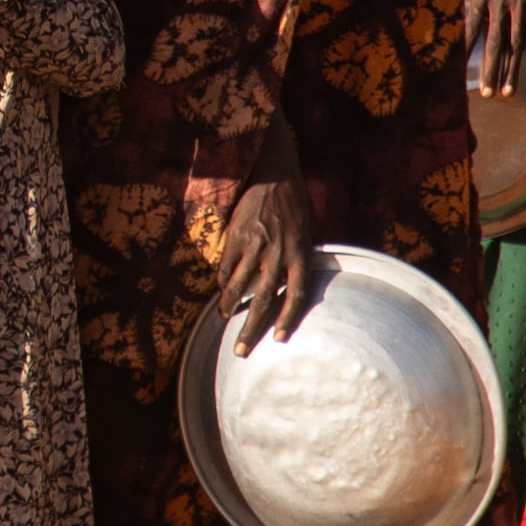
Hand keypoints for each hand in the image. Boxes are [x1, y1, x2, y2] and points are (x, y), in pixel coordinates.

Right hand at [216, 175, 322, 350]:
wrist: (274, 175)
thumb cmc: (293, 206)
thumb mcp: (304, 234)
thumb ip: (296, 262)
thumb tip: (285, 289)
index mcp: (300, 255)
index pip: (296, 296)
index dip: (288, 320)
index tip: (279, 339)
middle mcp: (278, 254)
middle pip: (263, 300)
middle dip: (251, 329)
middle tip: (240, 350)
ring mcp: (255, 246)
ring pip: (238, 286)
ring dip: (228, 306)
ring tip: (222, 318)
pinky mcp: (236, 237)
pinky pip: (226, 267)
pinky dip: (222, 282)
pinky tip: (221, 290)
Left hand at [463, 0, 525, 94]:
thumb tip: (460, 13)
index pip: (469, 28)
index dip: (463, 50)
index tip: (455, 71)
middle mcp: (500, 3)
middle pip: (495, 43)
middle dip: (490, 70)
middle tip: (486, 94)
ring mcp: (521, 7)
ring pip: (517, 44)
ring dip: (513, 70)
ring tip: (509, 92)